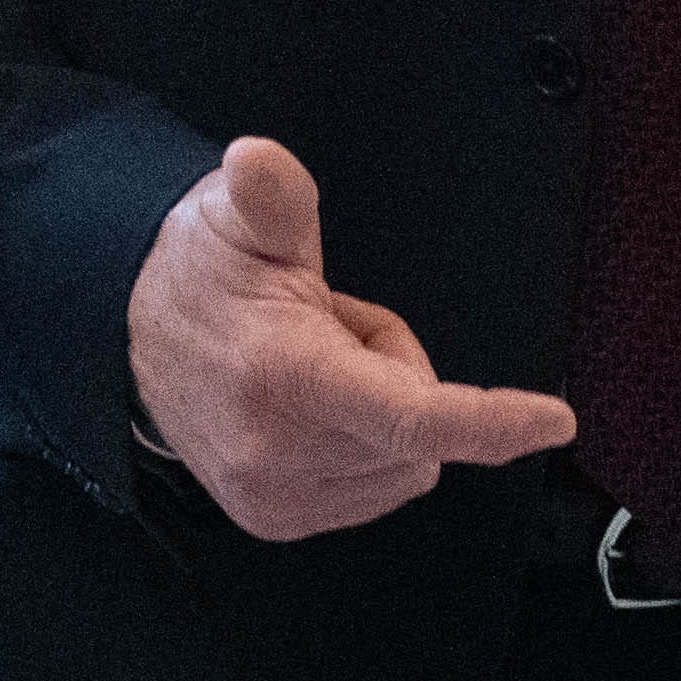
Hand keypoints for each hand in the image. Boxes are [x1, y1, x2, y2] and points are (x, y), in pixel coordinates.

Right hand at [126, 137, 570, 540]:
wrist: (127, 336)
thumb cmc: (199, 272)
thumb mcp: (237, 214)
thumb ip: (270, 192)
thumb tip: (257, 159)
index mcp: (286, 376)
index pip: (410, 416)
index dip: (489, 421)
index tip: (554, 421)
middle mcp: (280, 451)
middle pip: (419, 435)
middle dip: (397, 378)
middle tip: (332, 327)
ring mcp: (275, 496)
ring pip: (402, 468)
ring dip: (380, 419)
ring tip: (311, 367)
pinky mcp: (274, 520)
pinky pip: (374, 489)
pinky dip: (360, 449)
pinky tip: (303, 408)